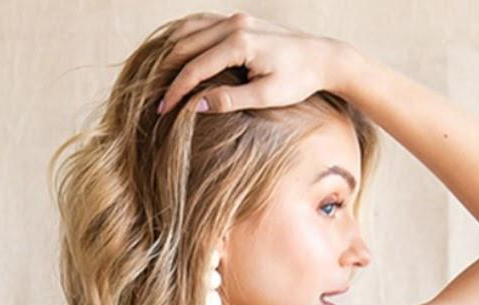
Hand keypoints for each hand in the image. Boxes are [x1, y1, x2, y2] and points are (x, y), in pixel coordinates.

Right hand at [156, 12, 343, 116]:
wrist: (321, 58)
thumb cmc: (298, 81)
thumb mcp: (265, 97)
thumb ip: (230, 100)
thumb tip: (196, 107)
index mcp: (239, 43)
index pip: (196, 67)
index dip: (177, 90)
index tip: (163, 110)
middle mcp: (233, 24)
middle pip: (186, 45)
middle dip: (168, 73)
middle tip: (157, 99)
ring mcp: (235, 19)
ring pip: (190, 29)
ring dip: (172, 52)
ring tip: (160, 77)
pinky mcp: (238, 20)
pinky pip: (202, 23)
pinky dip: (185, 37)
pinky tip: (176, 53)